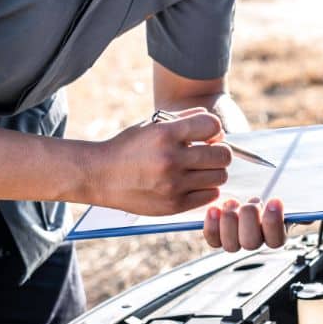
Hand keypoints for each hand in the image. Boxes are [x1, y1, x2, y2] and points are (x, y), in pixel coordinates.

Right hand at [90, 108, 230, 215]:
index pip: (213, 125)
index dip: (214, 129)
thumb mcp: (151, 125)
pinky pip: (210, 195)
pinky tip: (194, 183)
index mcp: (165, 134)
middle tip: (209, 153)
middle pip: (223, 155)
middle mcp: (171, 159)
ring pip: (220, 176)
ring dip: (214, 171)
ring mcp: (173, 184)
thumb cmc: (128, 148)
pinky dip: (207, 188)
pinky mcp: (174, 204)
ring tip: (200, 169)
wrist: (99, 176)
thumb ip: (183, 119)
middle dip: (219, 152)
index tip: (208, 136)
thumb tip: (213, 122)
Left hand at [203, 197, 286, 250]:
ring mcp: (236, 242)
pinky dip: (212, 224)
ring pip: (231, 244)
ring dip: (230, 220)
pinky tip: (214, 210)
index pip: (276, 240)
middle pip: (251, 243)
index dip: (273, 222)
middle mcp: (255, 242)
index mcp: (274, 234)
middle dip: (249, 218)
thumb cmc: (264, 202)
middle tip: (249, 204)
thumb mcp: (276, 201)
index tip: (274, 201)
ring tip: (232, 203)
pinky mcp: (219, 238)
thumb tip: (286, 198)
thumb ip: (281, 204)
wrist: (246, 203)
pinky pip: (213, 239)